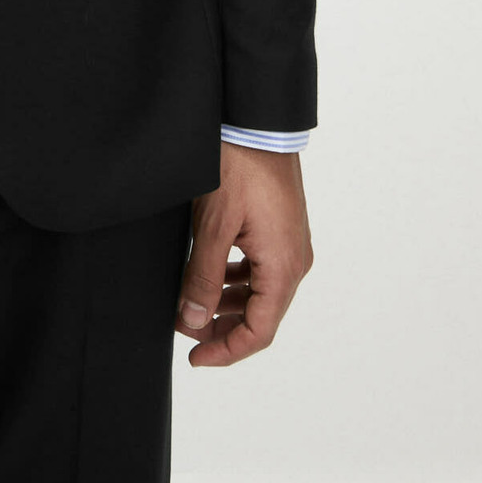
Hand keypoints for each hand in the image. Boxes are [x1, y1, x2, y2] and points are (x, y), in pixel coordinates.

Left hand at [175, 141, 312, 366]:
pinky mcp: (281, 229)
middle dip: (223, 328)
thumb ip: (203, 277)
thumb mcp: (213, 226)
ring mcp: (290, 245)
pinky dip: (236, 280)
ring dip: (228, 304)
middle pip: (261, 315)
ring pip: (260, 292)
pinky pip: (261, 268)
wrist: (257, 124)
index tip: (195, 358)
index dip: (226, 351)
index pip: (259, 331)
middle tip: (186, 332)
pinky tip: (211, 274)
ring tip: (193, 305)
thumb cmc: (239, 167)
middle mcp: (294, 261)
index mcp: (283, 267)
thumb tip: (193, 321)